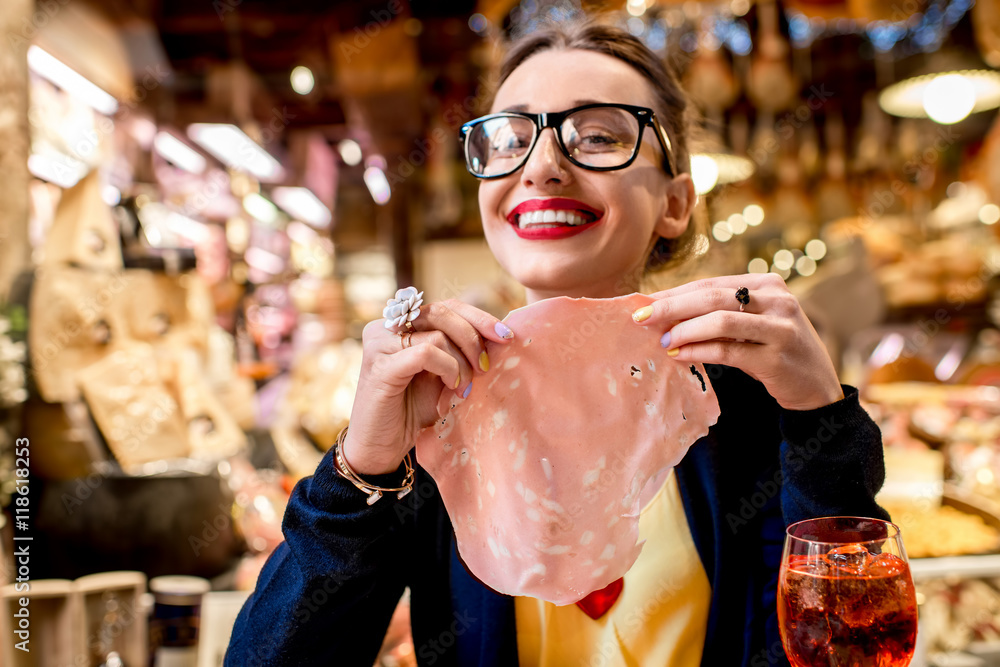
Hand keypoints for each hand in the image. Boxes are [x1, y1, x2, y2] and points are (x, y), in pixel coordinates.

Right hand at [344, 299, 514, 474]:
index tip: (506, 336)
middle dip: (473, 337)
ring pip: (437, 334)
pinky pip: (426, 353)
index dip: (478, 317)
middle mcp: (385, 327)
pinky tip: (451, 387)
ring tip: (463, 388)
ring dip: (461, 362)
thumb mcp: (442, 375)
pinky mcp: (379, 366)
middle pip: (441, 312)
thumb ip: (458, 352)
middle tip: (485, 366)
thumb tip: (498, 335)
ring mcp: (379, 344)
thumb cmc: (411, 412)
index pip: (445, 307)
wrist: (380, 447)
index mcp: (400, 324)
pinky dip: (447, 368)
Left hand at [633, 274, 843, 410]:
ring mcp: (780, 328)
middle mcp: (777, 300)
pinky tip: (679, 356)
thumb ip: (718, 313)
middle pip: (711, 297)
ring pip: (719, 321)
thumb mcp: (752, 323)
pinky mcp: (776, 357)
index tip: (644, 301)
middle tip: (641, 317)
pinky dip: (698, 352)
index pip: (711, 283)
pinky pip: (728, 351)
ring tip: (663, 341)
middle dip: (671, 307)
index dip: (674, 292)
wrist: (816, 387)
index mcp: (767, 283)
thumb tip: (663, 311)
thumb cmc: (774, 350)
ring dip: (684, 330)